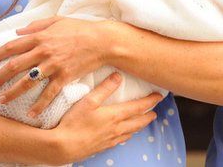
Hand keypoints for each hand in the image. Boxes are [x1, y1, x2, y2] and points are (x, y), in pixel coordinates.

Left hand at [0, 16, 109, 114]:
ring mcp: (53, 66)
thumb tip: (18, 31)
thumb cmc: (81, 29)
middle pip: (14, 66)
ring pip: (27, 82)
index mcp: (40, 37)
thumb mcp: (58, 20)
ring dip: (12, 93)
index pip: (12, 46)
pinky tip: (30, 114)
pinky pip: (48, 94)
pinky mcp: (64, 77)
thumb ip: (36, 25)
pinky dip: (39, 105)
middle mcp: (43, 52)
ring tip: (2, 100)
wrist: (102, 41)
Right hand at [44, 72, 162, 163]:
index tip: (159, 96)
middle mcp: (117, 128)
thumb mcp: (88, 101)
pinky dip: (128, 135)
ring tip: (143, 122)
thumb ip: (104, 88)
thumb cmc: (74, 122)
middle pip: (138, 121)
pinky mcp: (103, 146)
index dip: (150, 101)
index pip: (138, 107)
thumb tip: (118, 76)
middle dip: (148, 116)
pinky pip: (121, 140)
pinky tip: (125, 135)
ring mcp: (111, 139)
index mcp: (115, 115)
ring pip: (131, 132)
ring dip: (139, 126)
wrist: (63, 146)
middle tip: (155, 112)